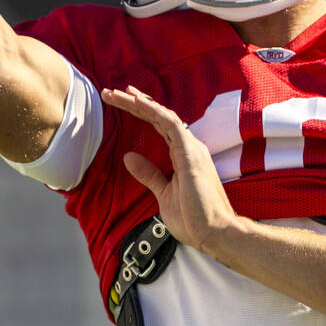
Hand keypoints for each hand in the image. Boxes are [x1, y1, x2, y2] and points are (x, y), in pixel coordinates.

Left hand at [102, 86, 241, 254]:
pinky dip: (154, 111)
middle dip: (134, 102)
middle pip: (158, 117)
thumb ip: (148, 173)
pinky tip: (137, 102)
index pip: (159, 126)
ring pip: (162, 116)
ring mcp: (191, 148)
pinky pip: (171, 124)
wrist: (214, 233)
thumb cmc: (194, 218)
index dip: (141, 111)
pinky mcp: (191, 154)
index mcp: (184, 154)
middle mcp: (189, 146)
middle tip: (111, 92)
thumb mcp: (163, 193)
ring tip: (117, 93)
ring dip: (139, 103)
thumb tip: (129, 157)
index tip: (122, 100)